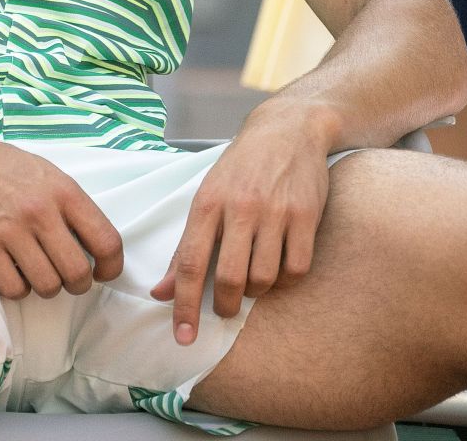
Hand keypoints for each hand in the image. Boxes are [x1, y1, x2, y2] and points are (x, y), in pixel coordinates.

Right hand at [0, 118, 122, 299]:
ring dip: (47, 286)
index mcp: (64, 190)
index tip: (103, 272)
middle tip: (69, 278)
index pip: (107, 241)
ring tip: (38, 271)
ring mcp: (9, 230)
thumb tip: (96, 251)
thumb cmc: (5, 168)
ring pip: (47, 286)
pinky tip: (13, 271)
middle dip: (78, 284)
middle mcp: (39, 211)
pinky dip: (17, 288)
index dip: (112, 267)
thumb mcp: (48, 174)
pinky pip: (13, 289)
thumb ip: (72, 208)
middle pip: (77, 273)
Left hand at [154, 98, 333, 344]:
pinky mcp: (306, 215)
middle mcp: (239, 207)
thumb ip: (185, 246)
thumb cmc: (240, 169)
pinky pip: (296, 268)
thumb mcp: (206, 197)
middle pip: (228, 278)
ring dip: (255, 292)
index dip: (183, 304)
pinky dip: (286, 280)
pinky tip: (278, 269)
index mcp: (207, 203)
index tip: (183, 336)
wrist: (287, 130)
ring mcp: (275, 211)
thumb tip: (160, 293)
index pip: (189, 263)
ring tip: (251, 282)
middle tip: (223, 309)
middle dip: (223, 306)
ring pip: (263, 278)